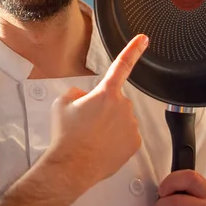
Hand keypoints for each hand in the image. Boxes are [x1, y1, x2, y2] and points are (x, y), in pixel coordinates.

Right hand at [48, 34, 148, 185]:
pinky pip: (127, 135)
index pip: (122, 65)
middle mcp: (122, 106)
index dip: (134, 49)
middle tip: (87, 123)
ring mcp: (130, 125)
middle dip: (104, 108)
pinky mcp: (134, 143)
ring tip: (93, 137)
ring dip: (110, 124)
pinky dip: (117, 139)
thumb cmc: (66, 136)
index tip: (144, 39)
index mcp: (105, 93)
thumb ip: (76, 93)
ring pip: (122, 119)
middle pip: (115, 101)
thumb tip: (83, 97)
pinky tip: (103, 146)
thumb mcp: (61, 105)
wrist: (71, 166)